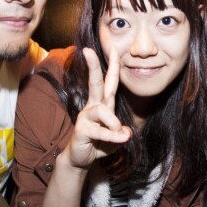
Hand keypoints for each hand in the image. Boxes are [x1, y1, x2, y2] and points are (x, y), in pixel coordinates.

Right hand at [65, 47, 131, 169]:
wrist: (81, 159)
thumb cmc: (100, 143)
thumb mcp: (116, 137)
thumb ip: (122, 133)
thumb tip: (125, 132)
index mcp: (103, 103)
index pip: (109, 81)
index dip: (112, 65)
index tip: (114, 48)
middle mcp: (93, 106)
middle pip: (95, 83)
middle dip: (93, 66)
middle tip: (87, 50)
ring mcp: (86, 117)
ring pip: (104, 110)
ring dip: (115, 123)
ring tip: (120, 135)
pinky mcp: (82, 129)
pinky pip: (101, 130)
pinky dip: (112, 136)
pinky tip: (120, 139)